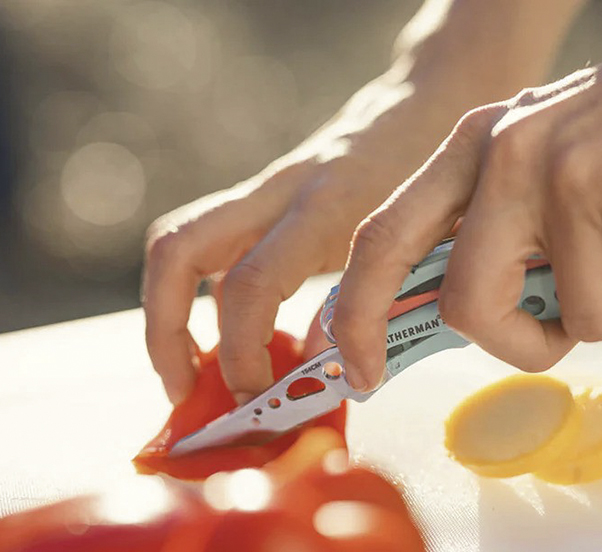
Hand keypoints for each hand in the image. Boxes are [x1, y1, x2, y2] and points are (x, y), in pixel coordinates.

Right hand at [142, 78, 468, 403]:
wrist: (429, 100)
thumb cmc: (436, 177)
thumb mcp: (420, 243)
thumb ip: (372, 302)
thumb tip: (329, 372)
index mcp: (327, 208)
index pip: (254, 285)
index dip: (245, 353)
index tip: (260, 400)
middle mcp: (281, 192)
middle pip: (177, 251)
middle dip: (165, 332)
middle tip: (186, 391)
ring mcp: (265, 189)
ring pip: (177, 243)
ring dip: (167, 315)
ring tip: (190, 373)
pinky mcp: (263, 196)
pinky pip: (209, 246)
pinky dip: (204, 297)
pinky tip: (233, 339)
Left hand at [332, 0, 601, 390]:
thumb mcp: (556, 155)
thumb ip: (507, 230)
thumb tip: (469, 322)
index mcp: (478, 146)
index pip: (383, 238)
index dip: (356, 316)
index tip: (358, 371)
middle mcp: (513, 158)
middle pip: (470, 308)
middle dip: (524, 344)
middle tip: (570, 324)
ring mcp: (576, 179)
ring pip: (586, 323)